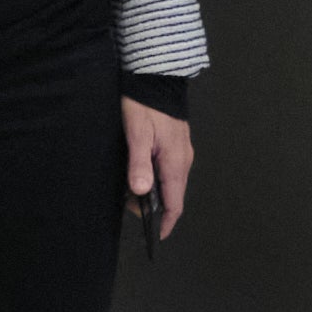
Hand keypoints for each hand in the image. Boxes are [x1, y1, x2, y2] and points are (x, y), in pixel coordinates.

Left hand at [124, 100, 193, 241]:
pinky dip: (156, 177)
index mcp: (175, 163)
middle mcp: (183, 160)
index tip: (156, 235)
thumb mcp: (137, 134)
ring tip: (129, 185)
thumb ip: (139, 164)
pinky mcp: (177, 143)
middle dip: (153, 206)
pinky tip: (140, 170)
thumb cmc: (145, 104)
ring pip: (171, 182)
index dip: (166, 222)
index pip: (175, 203)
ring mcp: (182, 152)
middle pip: (172, 195)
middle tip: (128, 202)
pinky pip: (170, 169)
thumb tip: (139, 192)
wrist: (157, 76)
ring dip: (153, 190)